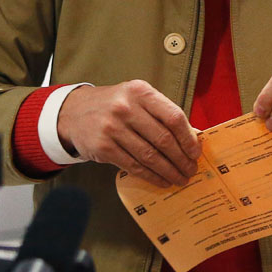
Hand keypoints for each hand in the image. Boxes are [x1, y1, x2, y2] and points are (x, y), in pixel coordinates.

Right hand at [56, 80, 201, 188]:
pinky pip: (134, 166)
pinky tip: (161, 180)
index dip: (188, 138)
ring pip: (149, 156)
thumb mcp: (139, 98)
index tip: (196, 152)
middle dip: (181, 158)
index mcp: (141, 92)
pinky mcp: (103, 147)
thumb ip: (163, 113)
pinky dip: (151, 176)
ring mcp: (112, 128)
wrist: (75, 112)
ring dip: (169, 170)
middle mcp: (126, 108)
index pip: (173, 117)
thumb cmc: (116, 105)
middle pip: (163, 139)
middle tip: (191, 170)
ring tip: (180, 178)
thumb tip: (193, 137)